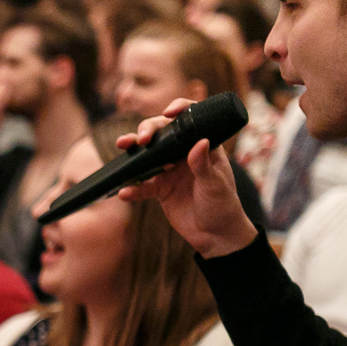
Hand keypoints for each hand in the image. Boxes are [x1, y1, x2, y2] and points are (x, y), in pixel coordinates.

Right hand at [116, 99, 256, 258]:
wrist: (216, 236)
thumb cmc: (223, 205)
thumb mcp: (215, 184)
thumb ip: (203, 164)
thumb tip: (200, 142)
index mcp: (203, 146)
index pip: (191, 120)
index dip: (179, 109)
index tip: (169, 112)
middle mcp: (184, 154)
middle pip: (162, 134)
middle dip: (149, 130)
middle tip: (142, 139)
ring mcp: (170, 171)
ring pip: (147, 156)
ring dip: (133, 151)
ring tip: (123, 147)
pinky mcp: (160, 189)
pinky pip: (142, 186)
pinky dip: (132, 188)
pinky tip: (125, 192)